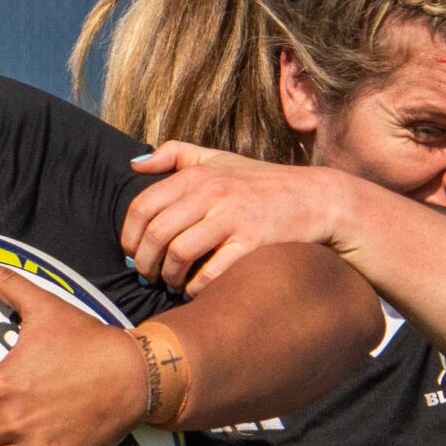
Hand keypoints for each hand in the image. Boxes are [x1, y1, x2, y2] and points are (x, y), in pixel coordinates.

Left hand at [123, 142, 356, 294]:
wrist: (316, 198)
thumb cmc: (259, 182)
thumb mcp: (218, 159)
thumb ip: (176, 154)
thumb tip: (134, 164)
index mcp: (198, 175)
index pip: (143, 206)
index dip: (129, 236)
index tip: (131, 253)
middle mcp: (213, 193)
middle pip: (157, 234)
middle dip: (144, 262)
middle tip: (147, 275)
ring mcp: (233, 218)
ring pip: (179, 254)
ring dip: (168, 276)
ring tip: (171, 283)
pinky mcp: (253, 243)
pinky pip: (210, 273)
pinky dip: (196, 287)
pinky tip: (195, 290)